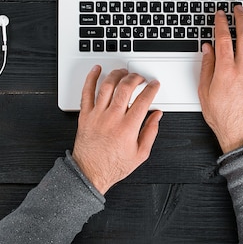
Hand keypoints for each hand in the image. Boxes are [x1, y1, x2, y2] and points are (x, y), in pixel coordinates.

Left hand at [72, 66, 161, 194]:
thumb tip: (157, 115)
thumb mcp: (140, 154)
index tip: (154, 85)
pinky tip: (97, 70)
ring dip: (117, 75)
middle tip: (140, 78)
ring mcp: (97, 115)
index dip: (152, 88)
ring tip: (123, 73)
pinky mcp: (85, 115)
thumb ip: (151, 132)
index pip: (143, 100)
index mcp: (128, 127)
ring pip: (107, 86)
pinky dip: (91, 78)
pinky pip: (86, 92)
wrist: (90, 173)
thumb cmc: (113, 165)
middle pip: (126, 88)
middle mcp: (112, 118)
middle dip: (136, 78)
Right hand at [198, 5, 242, 153]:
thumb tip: (207, 48)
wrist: (240, 131)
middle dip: (241, 18)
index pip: (224, 39)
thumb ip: (207, 66)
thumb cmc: (223, 115)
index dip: (222, 23)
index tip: (220, 15)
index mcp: (226, 71)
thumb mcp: (204, 91)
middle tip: (238, 9)